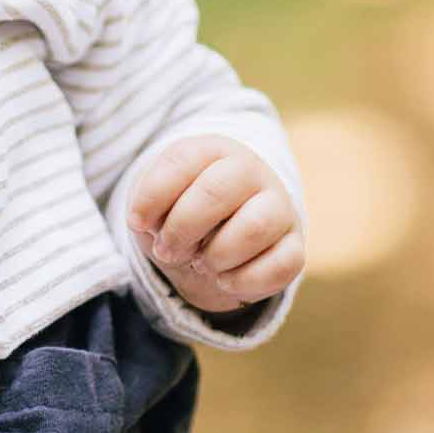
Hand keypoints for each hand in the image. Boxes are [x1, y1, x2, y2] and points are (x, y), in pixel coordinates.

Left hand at [125, 136, 303, 316]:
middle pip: (216, 192)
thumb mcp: (155, 200)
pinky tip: (224, 280)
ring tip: (201, 263)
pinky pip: (281, 265)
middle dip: (182, 229)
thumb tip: (157, 229)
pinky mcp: (295, 246)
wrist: (217, 235)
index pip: (181, 161)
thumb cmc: (181, 211)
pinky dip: (243, 281)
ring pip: (255, 227)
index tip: (138, 223)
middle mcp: (250, 171)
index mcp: (212, 150)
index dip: (152, 198)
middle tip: (167, 250)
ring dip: (216, 256)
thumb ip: (148, 205)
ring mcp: (279, 206)